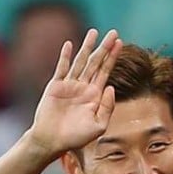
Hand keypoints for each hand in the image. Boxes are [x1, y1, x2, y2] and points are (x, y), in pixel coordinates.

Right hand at [26, 28, 122, 158]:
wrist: (52, 141)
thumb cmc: (76, 137)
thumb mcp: (99, 125)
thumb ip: (107, 107)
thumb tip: (110, 87)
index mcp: (95, 95)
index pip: (106, 71)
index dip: (113, 57)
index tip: (120, 43)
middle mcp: (84, 87)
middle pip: (96, 62)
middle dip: (105, 47)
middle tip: (113, 32)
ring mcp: (69, 85)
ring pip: (80, 61)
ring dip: (87, 47)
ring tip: (94, 32)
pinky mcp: (55, 86)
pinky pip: (62, 68)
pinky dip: (65, 57)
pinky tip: (70, 44)